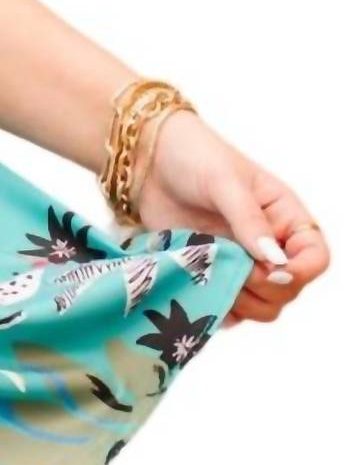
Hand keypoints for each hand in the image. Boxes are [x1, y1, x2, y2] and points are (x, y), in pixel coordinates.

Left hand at [136, 111, 328, 324]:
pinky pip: (223, 305)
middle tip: (232, 270)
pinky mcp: (208, 270)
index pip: (315, 258)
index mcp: (284, 217)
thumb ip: (248, 220)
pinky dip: (214, 307)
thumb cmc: (193, 156)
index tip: (271, 270)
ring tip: (210, 278)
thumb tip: (273, 260)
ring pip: (258, 304)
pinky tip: (197, 294)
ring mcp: (237, 261)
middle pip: (288, 290)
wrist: (148, 158)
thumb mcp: (224, 182)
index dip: (300, 272)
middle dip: (265, 290)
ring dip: (239, 302)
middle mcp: (267, 244)